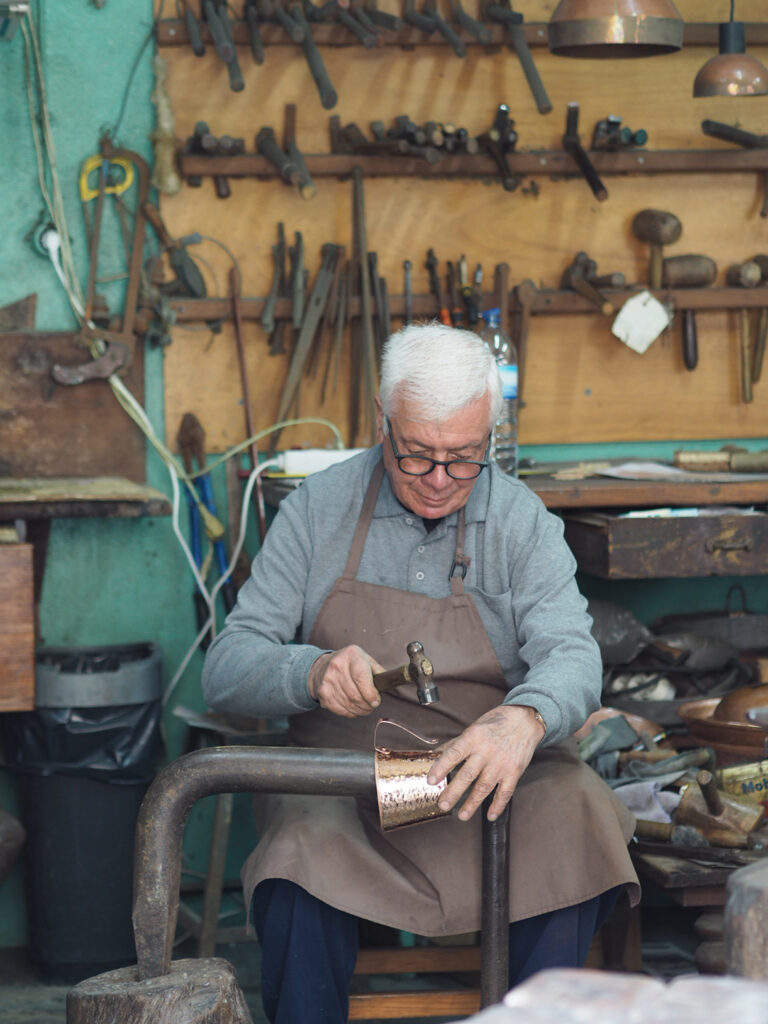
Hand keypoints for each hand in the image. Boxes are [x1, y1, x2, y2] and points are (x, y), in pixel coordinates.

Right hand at [307, 645, 385, 717]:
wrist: (320, 667)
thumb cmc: (348, 664)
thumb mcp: (365, 659)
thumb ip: (378, 671)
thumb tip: (390, 683)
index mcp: (352, 655)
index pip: (362, 678)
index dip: (371, 694)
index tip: (376, 700)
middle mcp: (337, 667)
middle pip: (356, 695)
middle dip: (368, 705)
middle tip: (372, 705)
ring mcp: (328, 681)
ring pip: (349, 705)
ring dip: (361, 710)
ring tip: (365, 707)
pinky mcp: (323, 694)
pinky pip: (341, 710)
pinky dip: (351, 713)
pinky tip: (354, 708)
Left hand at [427, 705, 545, 821]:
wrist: (525, 720)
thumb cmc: (496, 723)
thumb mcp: (474, 728)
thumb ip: (456, 744)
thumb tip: (435, 755)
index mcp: (473, 737)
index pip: (454, 754)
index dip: (441, 768)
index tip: (431, 781)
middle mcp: (486, 751)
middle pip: (467, 775)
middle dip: (454, 792)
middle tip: (443, 805)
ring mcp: (501, 763)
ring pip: (484, 787)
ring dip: (472, 803)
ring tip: (462, 816)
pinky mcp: (514, 772)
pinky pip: (505, 792)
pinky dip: (498, 805)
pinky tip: (490, 815)